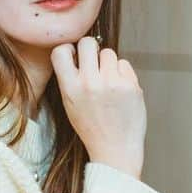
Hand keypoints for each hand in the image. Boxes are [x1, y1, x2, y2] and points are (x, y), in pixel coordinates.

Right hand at [50, 37, 145, 178]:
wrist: (115, 149)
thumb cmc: (92, 128)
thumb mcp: (70, 104)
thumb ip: (70, 79)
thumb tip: (76, 52)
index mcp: (70, 88)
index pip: (60, 51)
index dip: (68, 49)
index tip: (74, 56)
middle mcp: (90, 83)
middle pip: (88, 43)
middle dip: (90, 49)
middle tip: (94, 62)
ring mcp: (112, 83)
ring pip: (108, 52)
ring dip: (108, 63)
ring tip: (108, 81)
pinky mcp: (131, 85)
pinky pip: (124, 64)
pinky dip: (122, 73)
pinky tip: (120, 89)